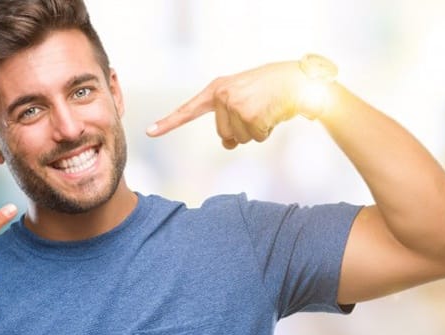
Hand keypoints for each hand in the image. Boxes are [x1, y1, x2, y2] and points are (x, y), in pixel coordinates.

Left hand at [146, 61, 306, 148]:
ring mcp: (235, 105)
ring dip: (255, 131)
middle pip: (224, 135)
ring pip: (239, 139)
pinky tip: (272, 114)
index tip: (150, 132)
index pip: (189, 110)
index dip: (169, 123)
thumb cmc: (269, 90)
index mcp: (217, 90)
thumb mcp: (243, 100)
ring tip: (265, 110)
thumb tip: (227, 144)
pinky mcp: (250, 115)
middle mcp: (222, 96)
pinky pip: (255, 138)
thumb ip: (229, 120)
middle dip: (242, 130)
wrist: (294, 80)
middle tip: (257, 111)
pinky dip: (266, 131)